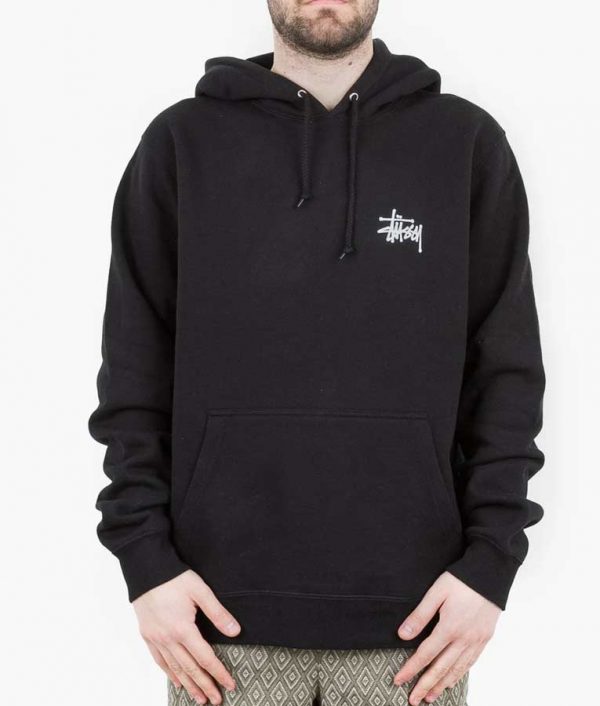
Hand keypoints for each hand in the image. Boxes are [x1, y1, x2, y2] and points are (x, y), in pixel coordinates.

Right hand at [133, 569, 239, 704]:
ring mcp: (156, 638)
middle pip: (190, 668)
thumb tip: (236, 631)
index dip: (218, 673)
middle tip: (216, 700)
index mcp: (183, 629)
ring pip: (174, 668)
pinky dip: (169, 673)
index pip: (205, 658)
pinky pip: (159, 660)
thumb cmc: (175, 577)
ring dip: (188, 685)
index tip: (230, 685)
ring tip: (199, 698)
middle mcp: (168, 638)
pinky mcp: (147, 635)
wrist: (146, 569)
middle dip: (205, 686)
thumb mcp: (201, 591)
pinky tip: (177, 682)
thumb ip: (218, 613)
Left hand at [393, 571, 500, 704]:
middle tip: (413, 700)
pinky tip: (452, 680)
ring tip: (430, 697)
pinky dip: (459, 675)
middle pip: (441, 668)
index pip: (426, 654)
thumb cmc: (461, 580)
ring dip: (442, 685)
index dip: (411, 669)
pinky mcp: (484, 638)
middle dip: (425, 685)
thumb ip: (420, 615)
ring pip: (457, 669)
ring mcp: (476, 640)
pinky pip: (470, 663)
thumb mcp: (436, 592)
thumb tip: (402, 635)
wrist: (491, 574)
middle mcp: (464, 638)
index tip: (398, 680)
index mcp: (449, 627)